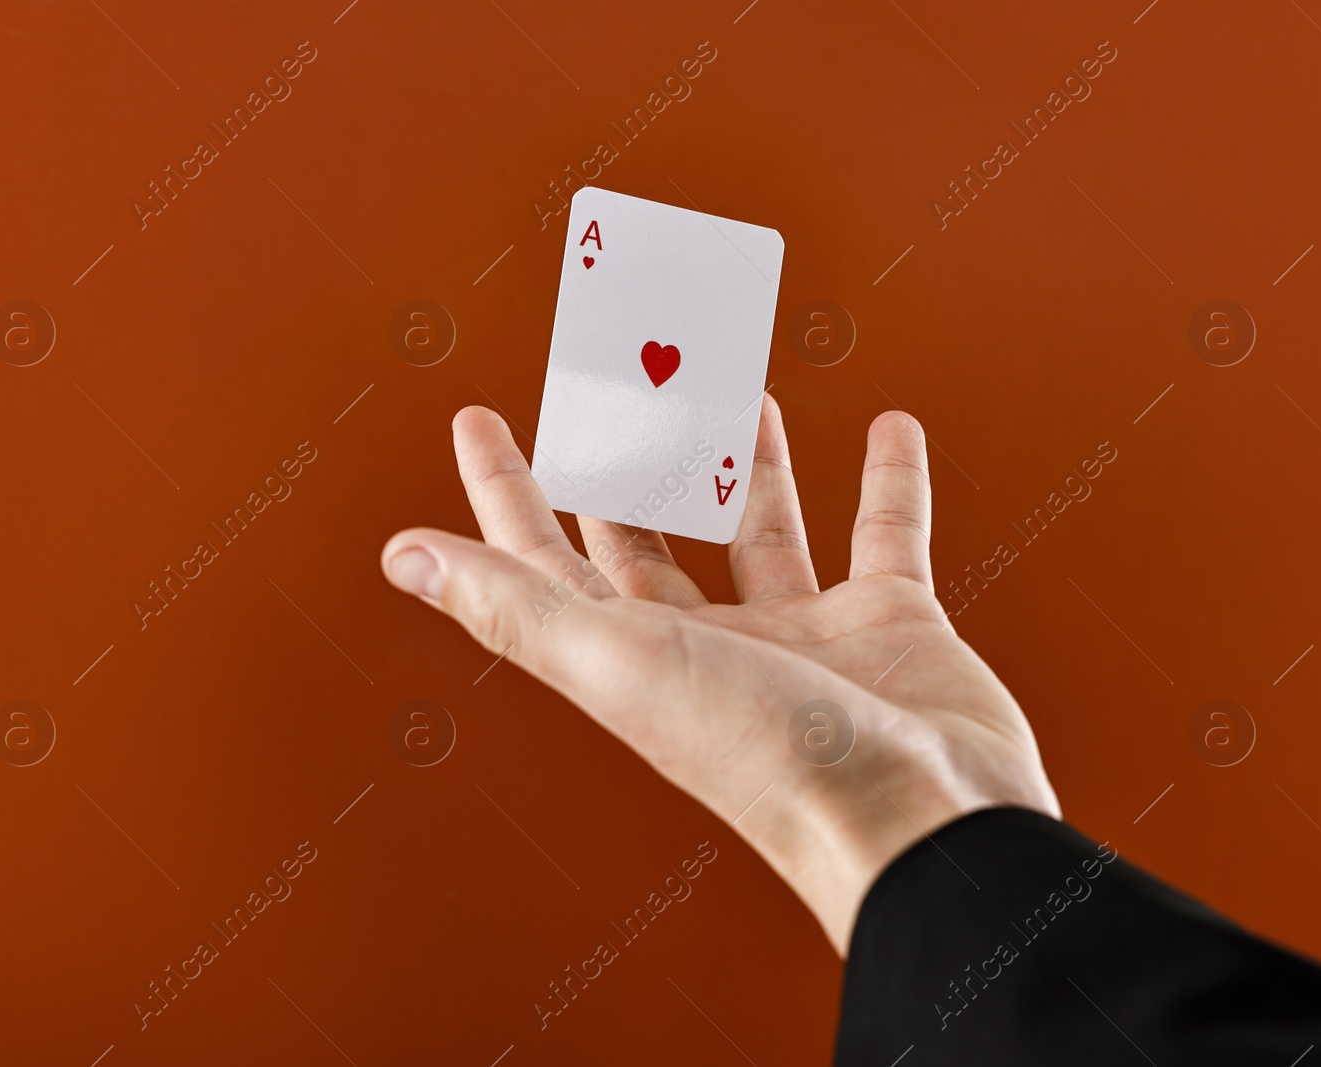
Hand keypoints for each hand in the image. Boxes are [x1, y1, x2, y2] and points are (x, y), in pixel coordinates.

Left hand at [381, 397, 1058, 952]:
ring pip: (761, 527)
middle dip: (626, 457)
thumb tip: (402, 556)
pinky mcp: (890, 628)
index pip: (541, 560)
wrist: (918, 827)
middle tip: (617, 377)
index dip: (503, 490)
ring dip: (747, 458)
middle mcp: (710, 647)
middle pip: (647, 537)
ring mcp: (803, 638)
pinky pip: (886, 535)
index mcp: (631, 656)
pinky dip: (890, 482)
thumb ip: (514, 605)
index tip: (479, 416)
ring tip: (737, 388)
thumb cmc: (765, 756)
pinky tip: (890, 425)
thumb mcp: (619, 665)